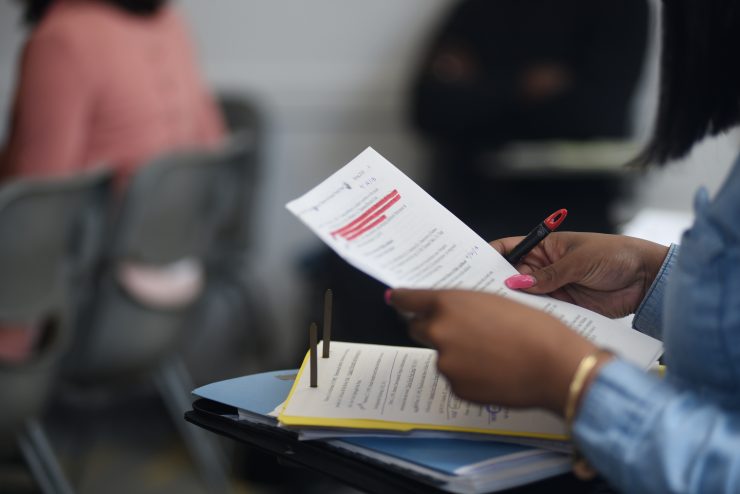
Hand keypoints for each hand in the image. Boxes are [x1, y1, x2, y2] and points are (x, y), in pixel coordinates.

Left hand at [388, 288, 602, 413]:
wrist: (554, 365)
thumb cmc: (534, 328)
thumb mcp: (494, 301)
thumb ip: (463, 306)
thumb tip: (447, 313)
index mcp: (447, 304)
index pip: (407, 300)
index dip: (401, 300)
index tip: (395, 299)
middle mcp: (439, 332)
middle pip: (418, 329)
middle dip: (433, 329)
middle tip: (461, 331)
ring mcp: (445, 363)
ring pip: (442, 356)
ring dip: (457, 354)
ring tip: (493, 353)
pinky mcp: (456, 388)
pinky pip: (456, 378)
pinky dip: (469, 375)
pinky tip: (495, 371)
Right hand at [491, 232, 668, 317]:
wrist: (647, 278)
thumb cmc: (615, 255)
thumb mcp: (578, 261)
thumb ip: (547, 275)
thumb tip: (515, 283)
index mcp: (545, 248)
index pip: (509, 249)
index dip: (489, 256)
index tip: (471, 266)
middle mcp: (544, 268)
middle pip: (512, 276)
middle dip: (498, 284)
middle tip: (481, 295)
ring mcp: (554, 288)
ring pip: (526, 297)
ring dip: (516, 304)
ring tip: (498, 312)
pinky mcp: (566, 307)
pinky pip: (544, 312)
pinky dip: (535, 317)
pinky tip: (523, 323)